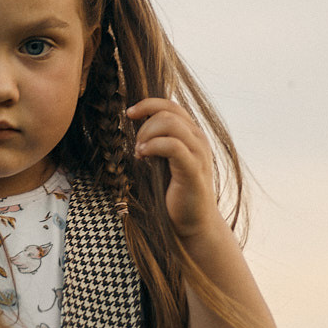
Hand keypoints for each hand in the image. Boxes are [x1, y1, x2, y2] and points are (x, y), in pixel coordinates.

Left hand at [127, 98, 222, 241]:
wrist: (195, 223)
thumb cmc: (176, 193)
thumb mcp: (165, 161)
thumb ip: (159, 141)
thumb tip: (139, 124)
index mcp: (192, 134)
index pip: (171, 105)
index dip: (148, 104)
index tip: (129, 114)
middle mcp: (199, 139)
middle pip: (168, 112)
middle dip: (145, 125)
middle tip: (137, 147)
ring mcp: (198, 154)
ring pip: (170, 123)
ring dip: (147, 135)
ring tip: (140, 153)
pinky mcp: (193, 170)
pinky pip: (173, 146)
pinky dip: (153, 146)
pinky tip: (143, 156)